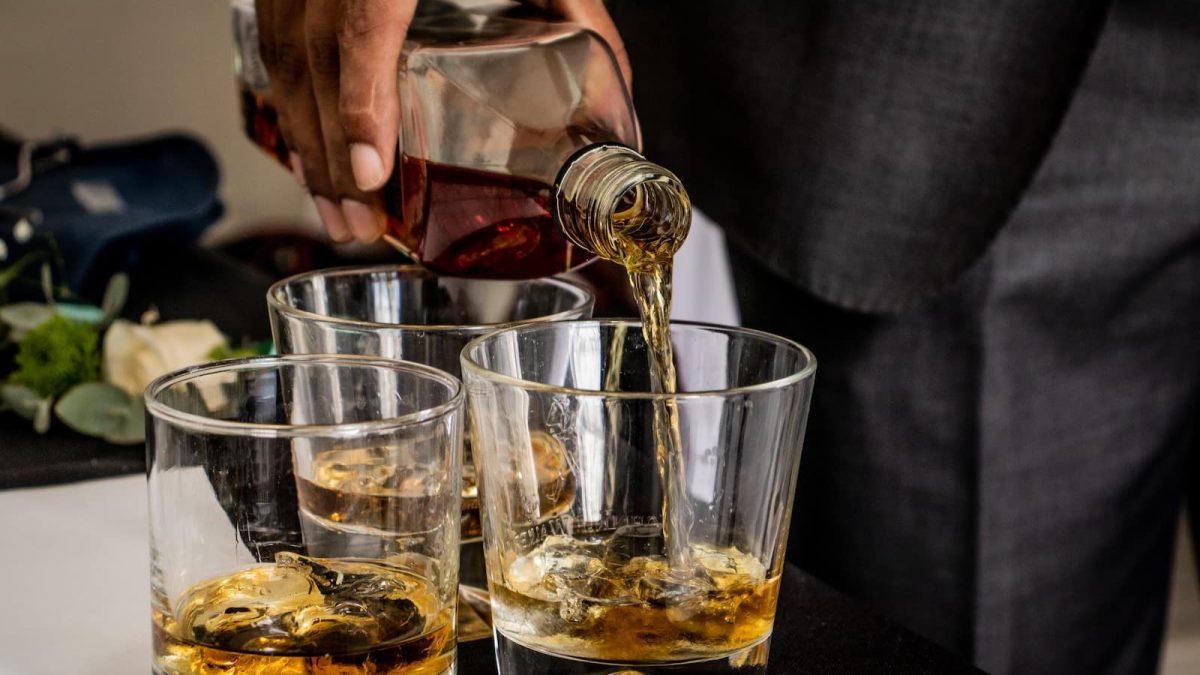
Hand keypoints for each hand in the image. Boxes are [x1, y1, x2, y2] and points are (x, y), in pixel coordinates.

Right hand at [255, 0, 632, 243]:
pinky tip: (307, 150)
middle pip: (313, 53)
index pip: (365, 20)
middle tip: (357, 224)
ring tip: (332, 211)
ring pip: (282, 50)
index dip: (361, 100)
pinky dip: (289, 100)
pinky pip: (272, 36)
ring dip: (302, 140)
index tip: (371, 170)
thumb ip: (573, 6)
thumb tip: (612, 95)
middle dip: (328, 152)